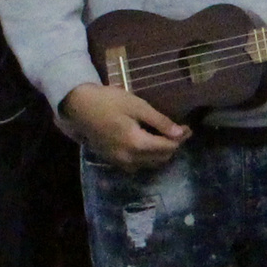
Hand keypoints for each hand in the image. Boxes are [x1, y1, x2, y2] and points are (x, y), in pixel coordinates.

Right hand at [60, 82, 188, 170]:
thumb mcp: (137, 106)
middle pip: (160, 158)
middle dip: (172, 146)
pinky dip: (146, 157)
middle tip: (178, 131)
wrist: (78, 106)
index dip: (181, 138)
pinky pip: (136, 164)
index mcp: (137, 144)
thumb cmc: (108, 102)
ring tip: (165, 137)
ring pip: (149, 164)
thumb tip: (180, 133)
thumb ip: (160, 122)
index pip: (167, 147)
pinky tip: (147, 144)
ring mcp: (119, 162)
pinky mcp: (112, 160)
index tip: (188, 128)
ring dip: (160, 153)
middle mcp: (129, 159)